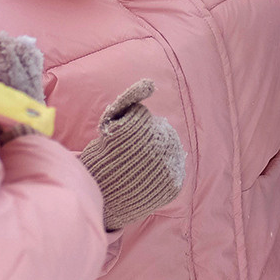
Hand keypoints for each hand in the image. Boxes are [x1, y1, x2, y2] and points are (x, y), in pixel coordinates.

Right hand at [78, 80, 185, 231]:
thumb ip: (130, 98)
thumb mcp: (112, 119)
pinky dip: (165, 172)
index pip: (148, 120)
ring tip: (140, 166)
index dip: (132, 130)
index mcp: (142, 128)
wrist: (103, 195)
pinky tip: (148, 175)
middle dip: (147, 141)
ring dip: (159, 154)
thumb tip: (150, 84)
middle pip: (162, 134)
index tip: (121, 143)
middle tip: (130, 156)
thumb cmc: (105, 154)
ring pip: (172, 149)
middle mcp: (159, 146)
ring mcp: (168, 167)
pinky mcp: (174, 184)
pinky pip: (176, 169)